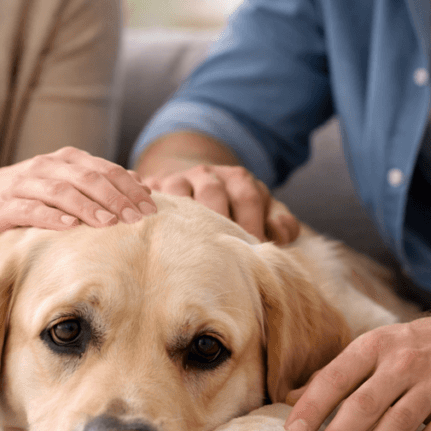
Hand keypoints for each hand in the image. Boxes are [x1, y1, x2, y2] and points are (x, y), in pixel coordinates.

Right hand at [0, 147, 155, 240]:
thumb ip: (97, 182)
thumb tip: (139, 183)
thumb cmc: (27, 195)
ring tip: (110, 224)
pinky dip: (51, 217)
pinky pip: (31, 209)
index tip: (152, 208)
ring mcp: (25, 183)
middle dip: (117, 198)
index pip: (106, 170)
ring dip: (89, 207)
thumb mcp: (64, 184)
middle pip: (89, 178)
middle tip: (139, 219)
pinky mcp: (6, 204)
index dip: (130, 188)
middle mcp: (48, 166)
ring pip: (62, 191)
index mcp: (67, 160)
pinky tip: (68, 227)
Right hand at [144, 163, 299, 244]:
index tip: (251, 254)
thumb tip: (281, 239)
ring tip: (189, 248)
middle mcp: (208, 174)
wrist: (194, 182)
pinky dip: (152, 209)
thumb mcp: (263, 210)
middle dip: (218, 223)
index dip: (250, 226)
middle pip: (213, 192)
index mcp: (239, 180)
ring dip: (184, 218)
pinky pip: (149, 193)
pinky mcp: (153, 188)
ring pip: (178, 191)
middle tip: (222, 256)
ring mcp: (178, 178)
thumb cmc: (235, 208)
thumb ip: (281, 224)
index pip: (248, 198)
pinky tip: (155, 228)